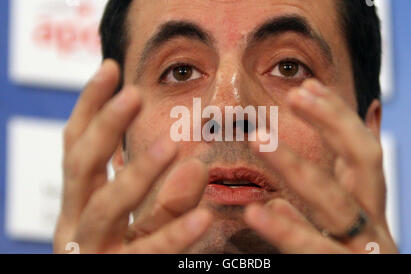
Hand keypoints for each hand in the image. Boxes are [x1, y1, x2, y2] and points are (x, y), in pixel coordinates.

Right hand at [54, 59, 211, 253]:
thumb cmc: (127, 262)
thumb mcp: (145, 227)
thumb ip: (169, 198)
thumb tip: (196, 163)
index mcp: (79, 205)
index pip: (77, 146)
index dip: (89, 106)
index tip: (112, 68)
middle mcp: (76, 224)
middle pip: (82, 167)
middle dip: (106, 128)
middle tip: (134, 95)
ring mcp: (91, 253)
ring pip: (107, 209)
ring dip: (137, 175)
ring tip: (170, 146)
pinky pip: (148, 254)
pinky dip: (175, 233)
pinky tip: (204, 216)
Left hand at [244, 79, 397, 253]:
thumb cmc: (346, 258)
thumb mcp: (344, 220)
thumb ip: (339, 185)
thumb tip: (338, 141)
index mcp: (368, 206)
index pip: (361, 147)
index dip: (338, 114)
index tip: (307, 85)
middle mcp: (373, 224)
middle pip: (364, 161)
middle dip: (331, 124)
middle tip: (294, 95)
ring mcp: (363, 252)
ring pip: (336, 205)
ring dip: (298, 167)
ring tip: (259, 139)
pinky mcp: (346, 273)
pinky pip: (316, 251)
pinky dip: (288, 231)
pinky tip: (260, 211)